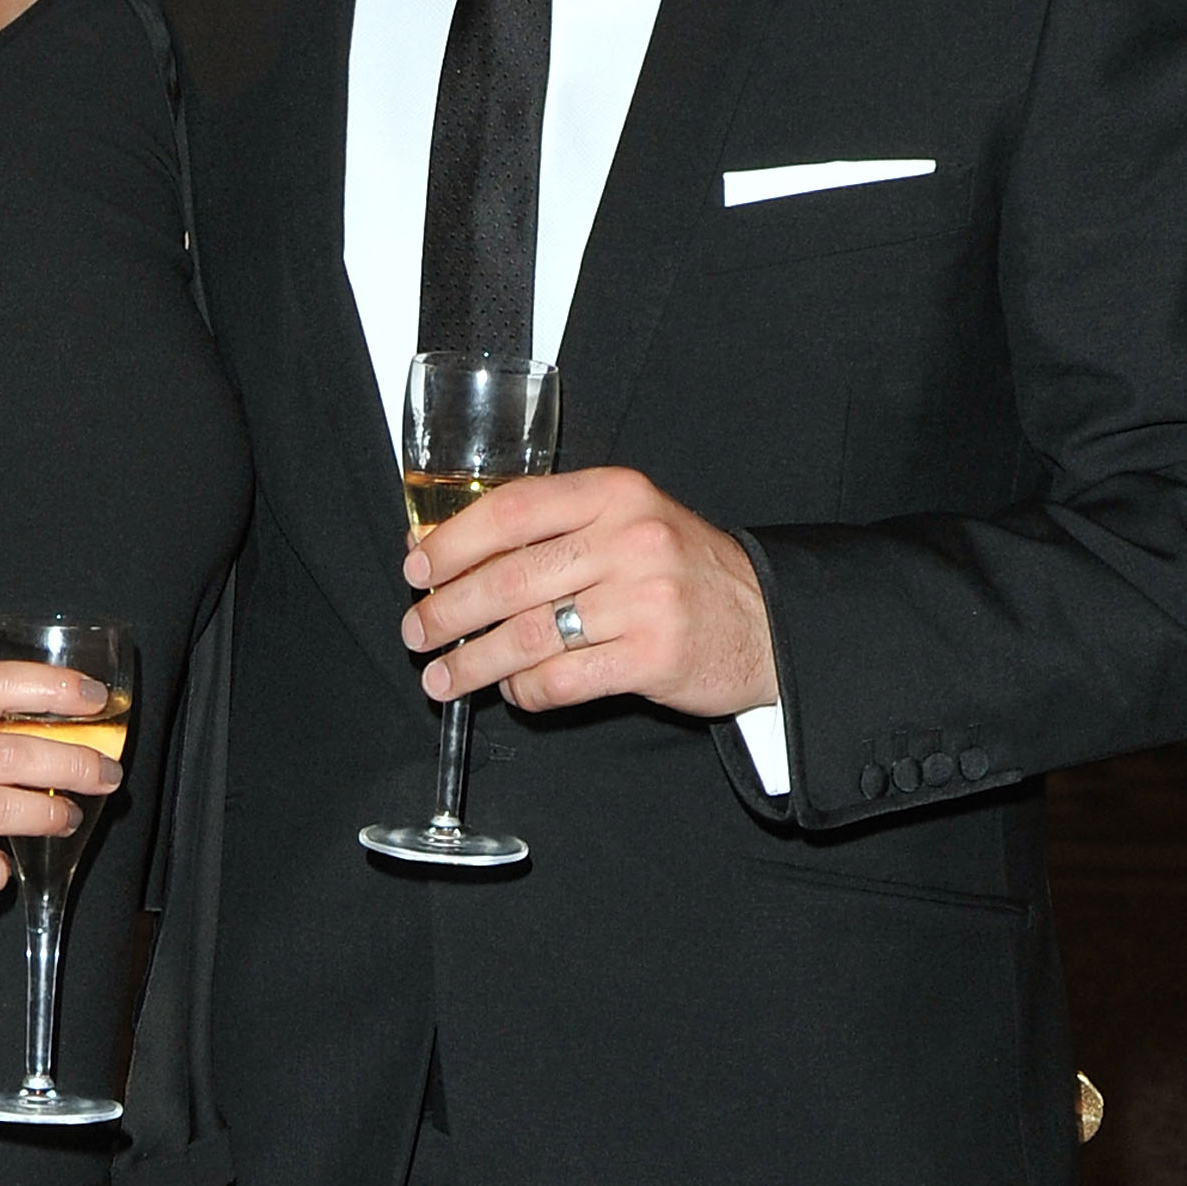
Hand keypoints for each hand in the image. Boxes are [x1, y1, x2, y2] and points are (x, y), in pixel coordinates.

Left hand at [400, 468, 777, 721]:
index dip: (452, 543)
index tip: (417, 569)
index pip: (511, 511)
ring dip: (473, 663)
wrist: (769, 620)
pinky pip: (563, 680)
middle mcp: (629, 539)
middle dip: (448, 612)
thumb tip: (448, 552)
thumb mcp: (626, 524)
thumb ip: (552, 530)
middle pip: (510, 579)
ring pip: (528, 635)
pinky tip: (513, 692)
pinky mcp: (653, 657)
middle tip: (417, 632)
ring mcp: (644, 600)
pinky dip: (526, 691)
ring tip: (442, 678)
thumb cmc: (680, 571)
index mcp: (614, 493)